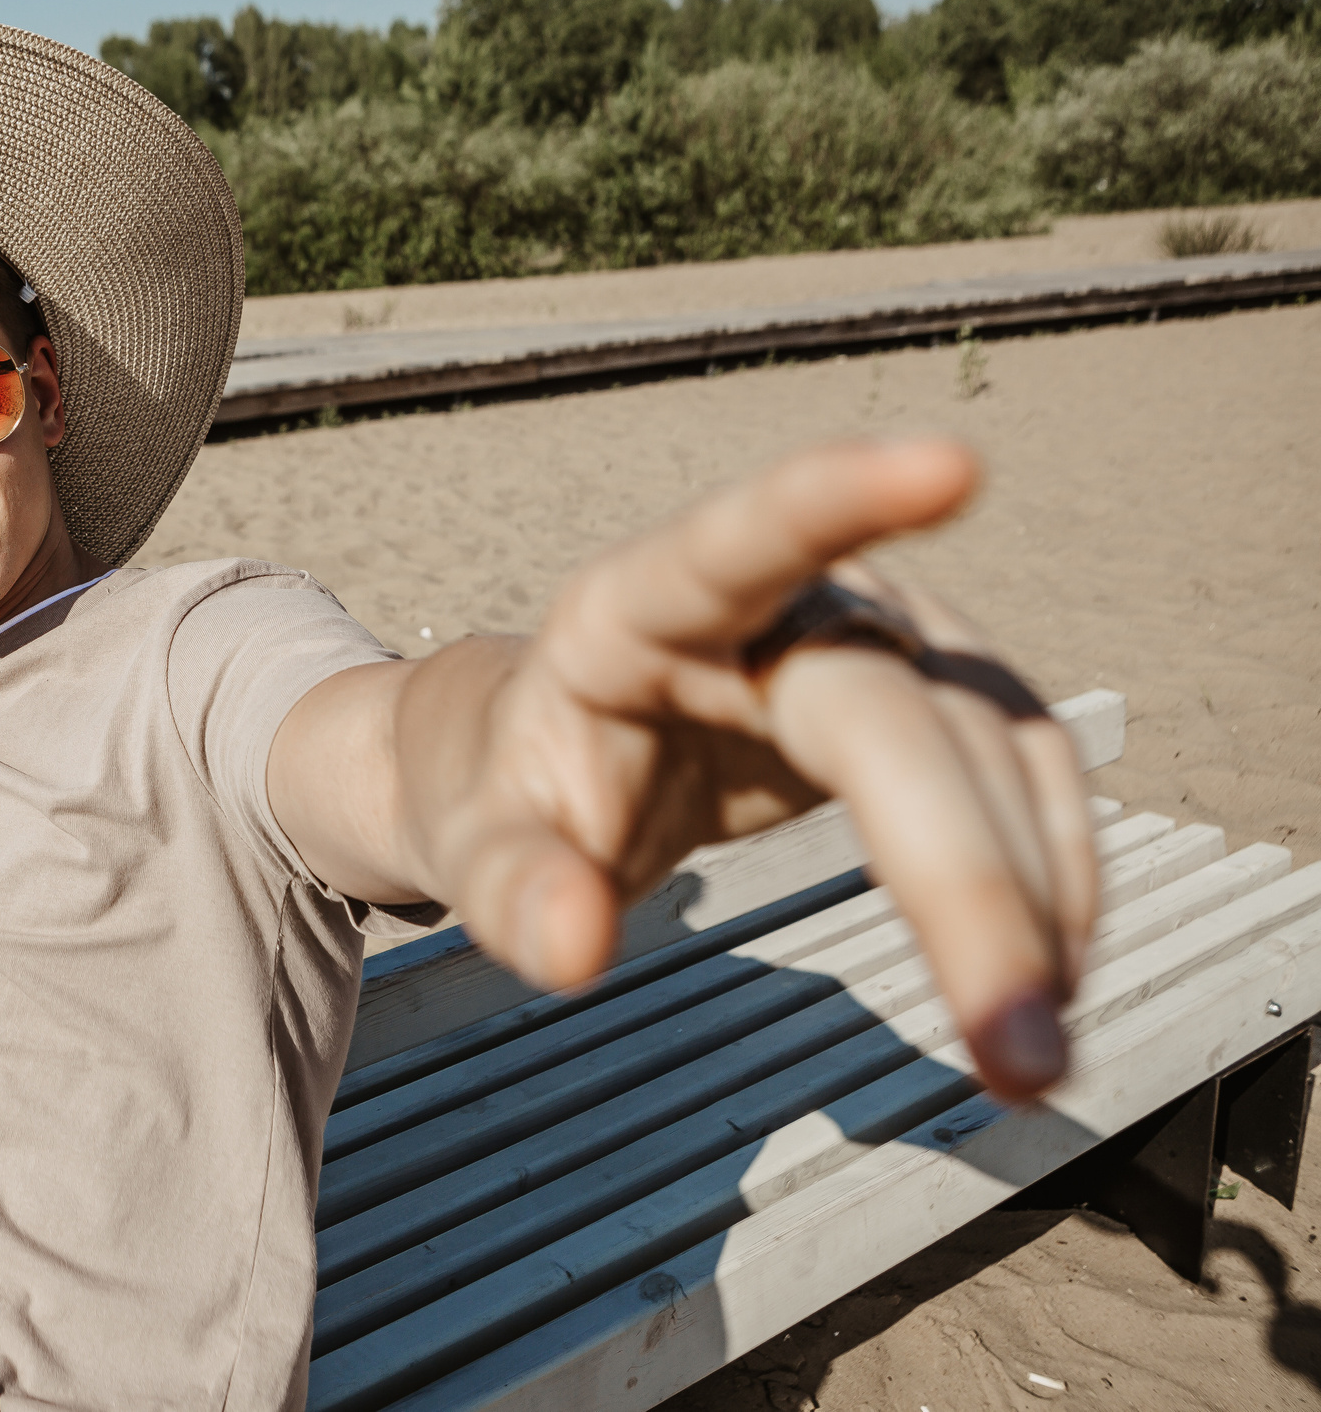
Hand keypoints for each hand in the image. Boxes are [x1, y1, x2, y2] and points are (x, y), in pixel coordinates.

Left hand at [414, 436, 1096, 1101]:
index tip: (951, 468)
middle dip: (964, 878)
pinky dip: (1046, 874)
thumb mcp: (473, 843)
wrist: (547, 757)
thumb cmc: (511, 788)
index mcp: (636, 608)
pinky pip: (1018, 770)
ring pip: (986, 745)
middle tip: (1019, 1054)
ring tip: (1036, 1056)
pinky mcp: (931, 688)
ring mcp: (869, 634)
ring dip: (1033, 898)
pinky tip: (1050, 977)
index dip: (836, 501)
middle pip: (893, 714)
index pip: (736, 542)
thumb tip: (573, 947)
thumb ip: (510, 888)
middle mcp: (775, 604)